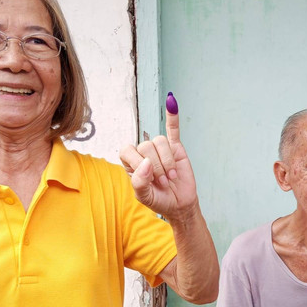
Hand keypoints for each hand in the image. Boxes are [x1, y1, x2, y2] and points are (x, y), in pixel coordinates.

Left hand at [120, 92, 197, 220]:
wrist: (180, 205)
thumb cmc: (159, 200)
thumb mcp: (144, 197)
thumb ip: (140, 182)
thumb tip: (146, 163)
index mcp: (131, 163)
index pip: (127, 150)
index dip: (137, 162)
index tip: (148, 177)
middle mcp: (144, 153)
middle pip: (146, 146)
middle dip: (156, 167)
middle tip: (163, 182)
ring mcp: (160, 149)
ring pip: (159, 142)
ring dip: (167, 161)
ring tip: (171, 177)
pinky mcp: (175, 148)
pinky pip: (172, 128)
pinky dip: (172, 115)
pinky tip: (171, 101)